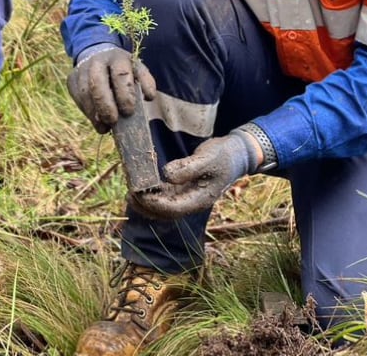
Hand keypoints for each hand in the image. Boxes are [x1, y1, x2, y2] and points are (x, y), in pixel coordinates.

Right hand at [65, 45, 156, 133]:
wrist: (97, 55)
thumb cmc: (122, 69)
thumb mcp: (136, 69)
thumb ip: (146, 82)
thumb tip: (149, 97)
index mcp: (117, 57)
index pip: (121, 75)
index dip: (125, 94)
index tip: (129, 111)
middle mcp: (96, 62)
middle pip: (97, 84)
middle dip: (106, 105)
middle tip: (114, 121)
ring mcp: (81, 70)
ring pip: (85, 94)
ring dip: (95, 113)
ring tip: (105, 126)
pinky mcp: (71, 80)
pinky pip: (78, 99)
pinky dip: (88, 113)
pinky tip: (98, 121)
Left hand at [131, 131, 257, 219]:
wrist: (236, 154)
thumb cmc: (223, 155)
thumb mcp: (207, 158)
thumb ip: (188, 167)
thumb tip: (166, 175)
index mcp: (200, 199)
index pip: (173, 208)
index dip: (154, 204)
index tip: (139, 193)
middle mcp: (192, 201)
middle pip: (165, 213)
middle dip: (146, 206)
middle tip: (130, 193)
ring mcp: (188, 196)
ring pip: (163, 207)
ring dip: (147, 203)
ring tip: (131, 192)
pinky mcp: (184, 189)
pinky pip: (165, 197)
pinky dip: (153, 194)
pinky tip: (141, 186)